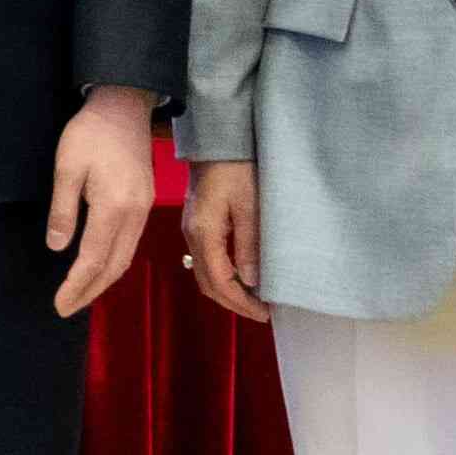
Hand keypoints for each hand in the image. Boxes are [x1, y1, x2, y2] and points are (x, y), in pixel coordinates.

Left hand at [44, 83, 161, 318]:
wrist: (124, 107)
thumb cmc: (90, 133)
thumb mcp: (66, 167)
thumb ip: (63, 210)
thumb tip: (57, 247)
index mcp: (114, 207)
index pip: (93, 259)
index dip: (76, 285)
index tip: (58, 304)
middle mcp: (134, 215)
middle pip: (114, 266)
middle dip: (90, 291)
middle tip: (66, 307)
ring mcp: (144, 210)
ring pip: (125, 257)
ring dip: (103, 280)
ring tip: (81, 295)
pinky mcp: (145, 203)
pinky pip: (130, 244)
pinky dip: (114, 263)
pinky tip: (100, 267)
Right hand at [183, 156, 266, 321]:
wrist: (217, 141)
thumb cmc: (237, 168)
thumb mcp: (250, 205)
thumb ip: (250, 244)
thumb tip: (253, 281)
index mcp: (204, 234)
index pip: (220, 282)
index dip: (241, 302)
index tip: (265, 313)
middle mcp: (192, 236)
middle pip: (207, 284)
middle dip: (233, 302)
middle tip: (261, 312)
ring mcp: (191, 230)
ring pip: (204, 274)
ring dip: (227, 291)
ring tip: (254, 298)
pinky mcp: (196, 224)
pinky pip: (205, 260)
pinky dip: (222, 276)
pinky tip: (241, 275)